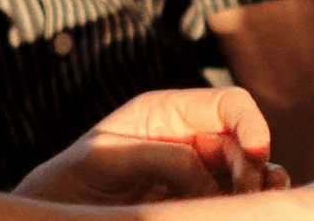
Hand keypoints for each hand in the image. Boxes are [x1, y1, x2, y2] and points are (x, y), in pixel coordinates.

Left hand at [14, 88, 286, 203]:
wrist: (56, 214)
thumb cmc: (70, 180)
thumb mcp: (107, 158)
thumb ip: (159, 156)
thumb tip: (206, 177)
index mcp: (166, 113)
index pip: (227, 104)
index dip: (250, 123)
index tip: (257, 155)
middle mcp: (187, 137)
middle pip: (244, 141)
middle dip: (253, 165)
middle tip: (245, 195)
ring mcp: (193, 172)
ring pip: (246, 172)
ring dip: (258, 187)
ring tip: (255, 206)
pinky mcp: (192, 202)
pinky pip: (229, 199)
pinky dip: (241, 205)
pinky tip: (235, 212)